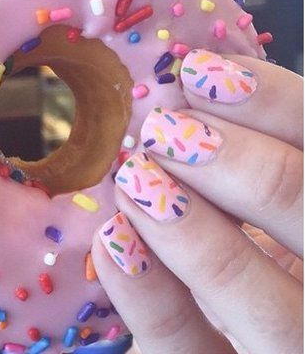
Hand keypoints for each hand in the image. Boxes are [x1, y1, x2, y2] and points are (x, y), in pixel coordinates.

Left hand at [92, 49, 302, 353]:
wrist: (239, 326)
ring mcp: (289, 343)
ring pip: (270, 309)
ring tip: (134, 175)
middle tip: (164, 128)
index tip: (201, 71)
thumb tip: (189, 86)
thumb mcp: (256, 198)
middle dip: (243, 163)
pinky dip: (150, 298)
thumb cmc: (250, 248)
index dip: (280, 104)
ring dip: (198, 235)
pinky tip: (112, 239)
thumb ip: (246, 153)